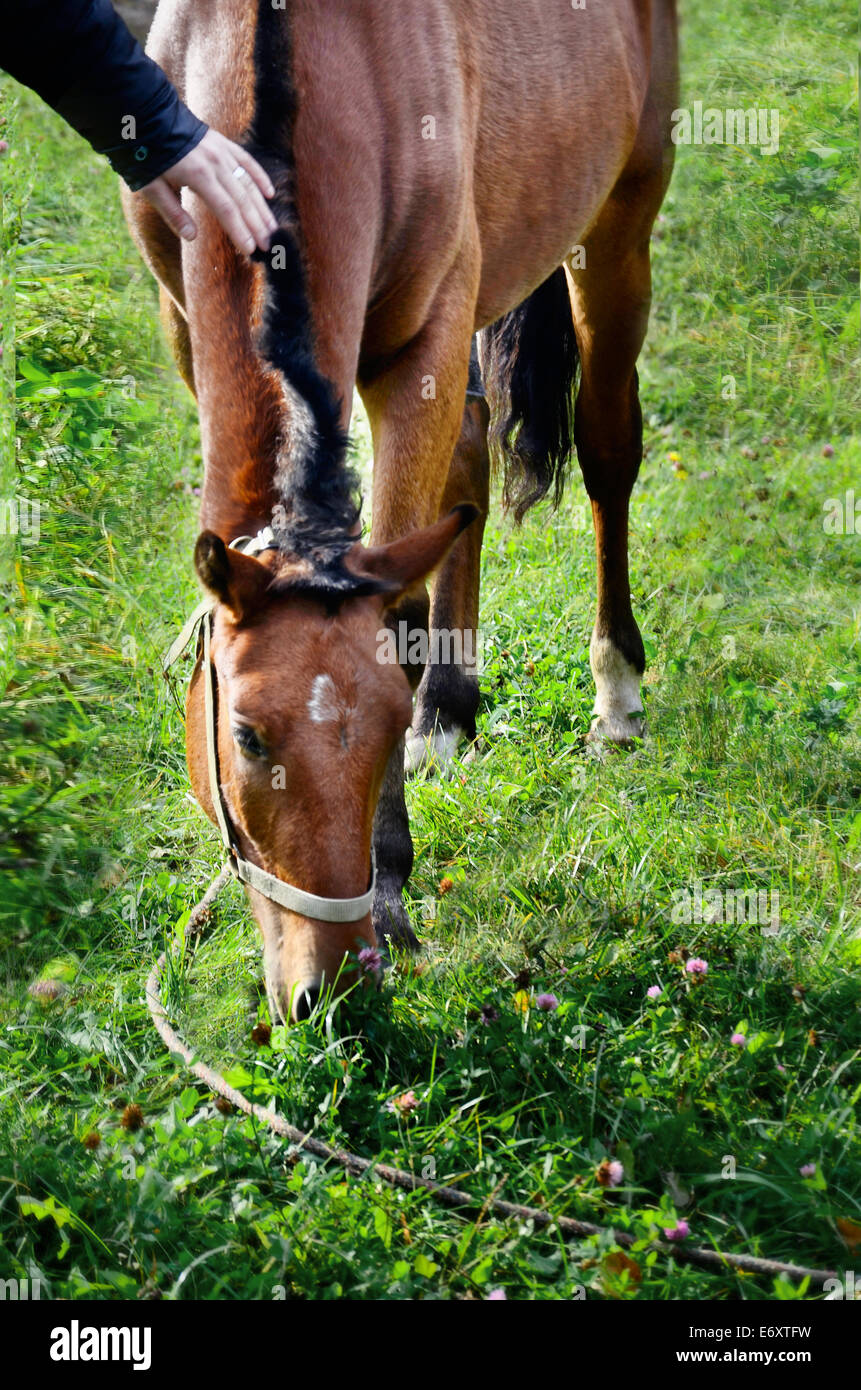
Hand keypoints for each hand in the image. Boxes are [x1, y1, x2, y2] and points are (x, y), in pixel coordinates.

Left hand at [138, 128, 278, 254]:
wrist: (147, 113)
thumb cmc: (145, 152)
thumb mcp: (151, 186)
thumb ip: (172, 213)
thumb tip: (191, 237)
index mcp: (198, 175)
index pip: (226, 209)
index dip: (240, 231)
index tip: (252, 250)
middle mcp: (216, 163)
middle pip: (242, 200)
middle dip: (257, 225)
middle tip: (269, 246)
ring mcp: (222, 152)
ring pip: (249, 183)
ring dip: (262, 207)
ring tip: (272, 228)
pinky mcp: (223, 143)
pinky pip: (247, 161)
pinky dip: (260, 177)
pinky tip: (270, 193)